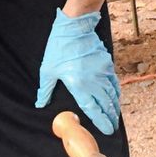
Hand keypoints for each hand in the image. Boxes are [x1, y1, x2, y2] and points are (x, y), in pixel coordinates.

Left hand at [35, 8, 120, 134]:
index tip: (107, 130)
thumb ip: (45, 89)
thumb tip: (40, 103)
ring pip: (112, 94)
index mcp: (78, 84)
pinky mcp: (107, 64)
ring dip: (114, 106)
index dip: (101, 121)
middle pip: (106, 104)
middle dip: (110, 117)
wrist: (75, 26)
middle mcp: (93, 81)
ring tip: (115, 116)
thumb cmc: (59, 47)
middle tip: (112, 127)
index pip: (93, 109)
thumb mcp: (48, 69)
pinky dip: (116, 92)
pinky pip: (114, 82)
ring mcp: (102, 72)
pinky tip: (115, 97)